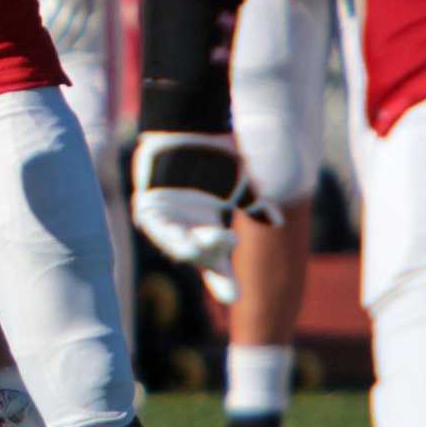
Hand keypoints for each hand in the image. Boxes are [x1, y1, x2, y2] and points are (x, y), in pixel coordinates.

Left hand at [130, 131, 278, 301]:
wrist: (190, 129)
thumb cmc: (215, 157)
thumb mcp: (239, 185)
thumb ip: (254, 207)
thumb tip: (278, 223)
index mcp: (208, 228)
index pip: (217, 261)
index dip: (223, 280)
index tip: (234, 297)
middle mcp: (186, 228)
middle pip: (198, 255)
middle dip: (210, 263)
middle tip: (224, 262)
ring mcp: (167, 219)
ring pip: (176, 244)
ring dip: (189, 248)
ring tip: (202, 248)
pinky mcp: (148, 207)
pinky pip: (155, 227)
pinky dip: (167, 234)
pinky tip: (181, 239)